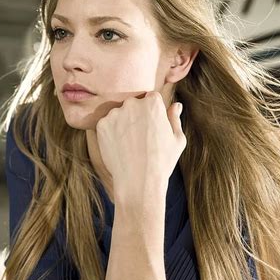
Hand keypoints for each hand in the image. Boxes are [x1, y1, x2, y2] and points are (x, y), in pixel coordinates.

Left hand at [95, 91, 185, 205]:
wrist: (138, 181)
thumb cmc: (162, 162)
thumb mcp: (177, 140)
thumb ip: (174, 119)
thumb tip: (176, 105)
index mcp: (153, 102)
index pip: (151, 98)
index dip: (153, 112)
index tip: (153, 126)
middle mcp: (132, 103)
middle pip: (133, 104)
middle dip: (136, 115)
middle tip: (140, 137)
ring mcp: (115, 113)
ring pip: (119, 114)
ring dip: (122, 123)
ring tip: (130, 145)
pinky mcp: (101, 125)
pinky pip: (107, 124)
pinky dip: (111, 133)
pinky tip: (119, 147)